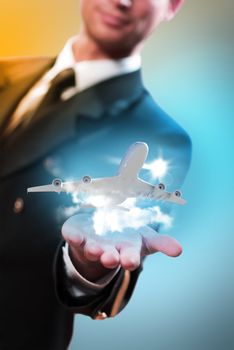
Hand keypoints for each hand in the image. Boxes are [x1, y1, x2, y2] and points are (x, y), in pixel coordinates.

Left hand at [62, 213, 181, 281]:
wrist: (101, 233)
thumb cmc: (126, 237)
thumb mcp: (146, 238)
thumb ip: (161, 243)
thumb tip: (179, 250)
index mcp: (126, 251)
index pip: (130, 256)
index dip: (130, 258)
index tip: (131, 261)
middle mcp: (108, 249)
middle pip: (109, 255)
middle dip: (110, 258)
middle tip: (111, 259)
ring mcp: (91, 242)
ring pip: (91, 248)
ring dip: (93, 249)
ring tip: (94, 249)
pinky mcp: (76, 234)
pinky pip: (72, 235)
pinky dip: (72, 235)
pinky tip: (73, 235)